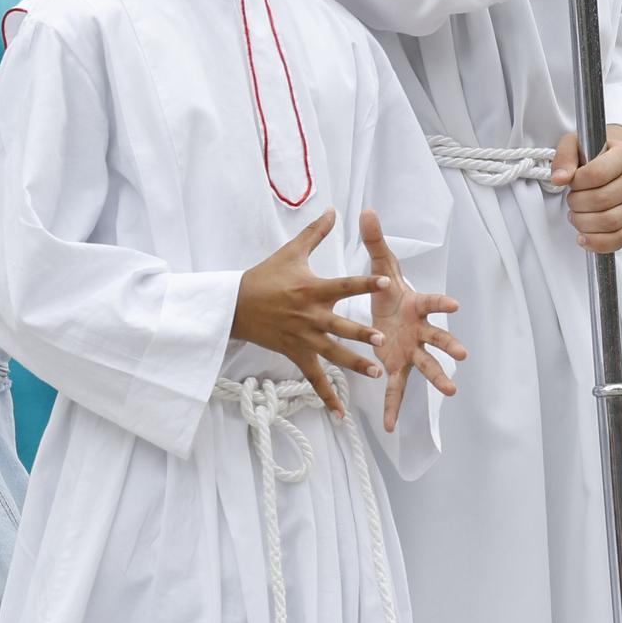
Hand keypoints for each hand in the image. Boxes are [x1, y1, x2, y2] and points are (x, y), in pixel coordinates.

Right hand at [232, 209, 388, 418]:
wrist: (235, 304)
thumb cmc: (264, 277)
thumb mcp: (290, 253)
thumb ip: (315, 233)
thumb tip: (334, 210)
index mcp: (312, 289)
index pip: (343, 286)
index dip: (364, 284)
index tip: (386, 283)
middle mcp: (310, 316)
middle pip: (340, 326)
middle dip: (361, 334)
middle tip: (382, 340)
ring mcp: (303, 338)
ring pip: (332, 354)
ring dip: (354, 364)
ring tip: (377, 373)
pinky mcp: (295, 354)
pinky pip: (314, 378)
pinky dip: (327, 396)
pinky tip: (341, 413)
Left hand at [361, 211, 466, 431]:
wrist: (383, 311)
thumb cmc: (387, 290)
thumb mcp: (379, 268)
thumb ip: (374, 242)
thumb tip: (366, 210)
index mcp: (415, 305)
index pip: (431, 302)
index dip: (442, 303)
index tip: (454, 305)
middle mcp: (420, 330)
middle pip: (438, 338)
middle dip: (449, 345)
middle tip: (462, 354)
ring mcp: (412, 351)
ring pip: (427, 366)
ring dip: (439, 377)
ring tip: (451, 391)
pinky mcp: (398, 366)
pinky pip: (397, 389)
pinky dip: (393, 407)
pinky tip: (389, 427)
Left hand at [551, 125, 621, 253]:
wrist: (615, 160)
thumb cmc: (594, 152)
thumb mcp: (575, 144)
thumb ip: (565, 157)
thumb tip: (559, 178)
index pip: (597, 174)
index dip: (576, 182)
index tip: (571, 181)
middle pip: (602, 200)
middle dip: (577, 202)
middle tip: (571, 198)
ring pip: (609, 222)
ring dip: (583, 222)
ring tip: (576, 213)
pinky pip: (619, 239)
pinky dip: (597, 242)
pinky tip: (583, 237)